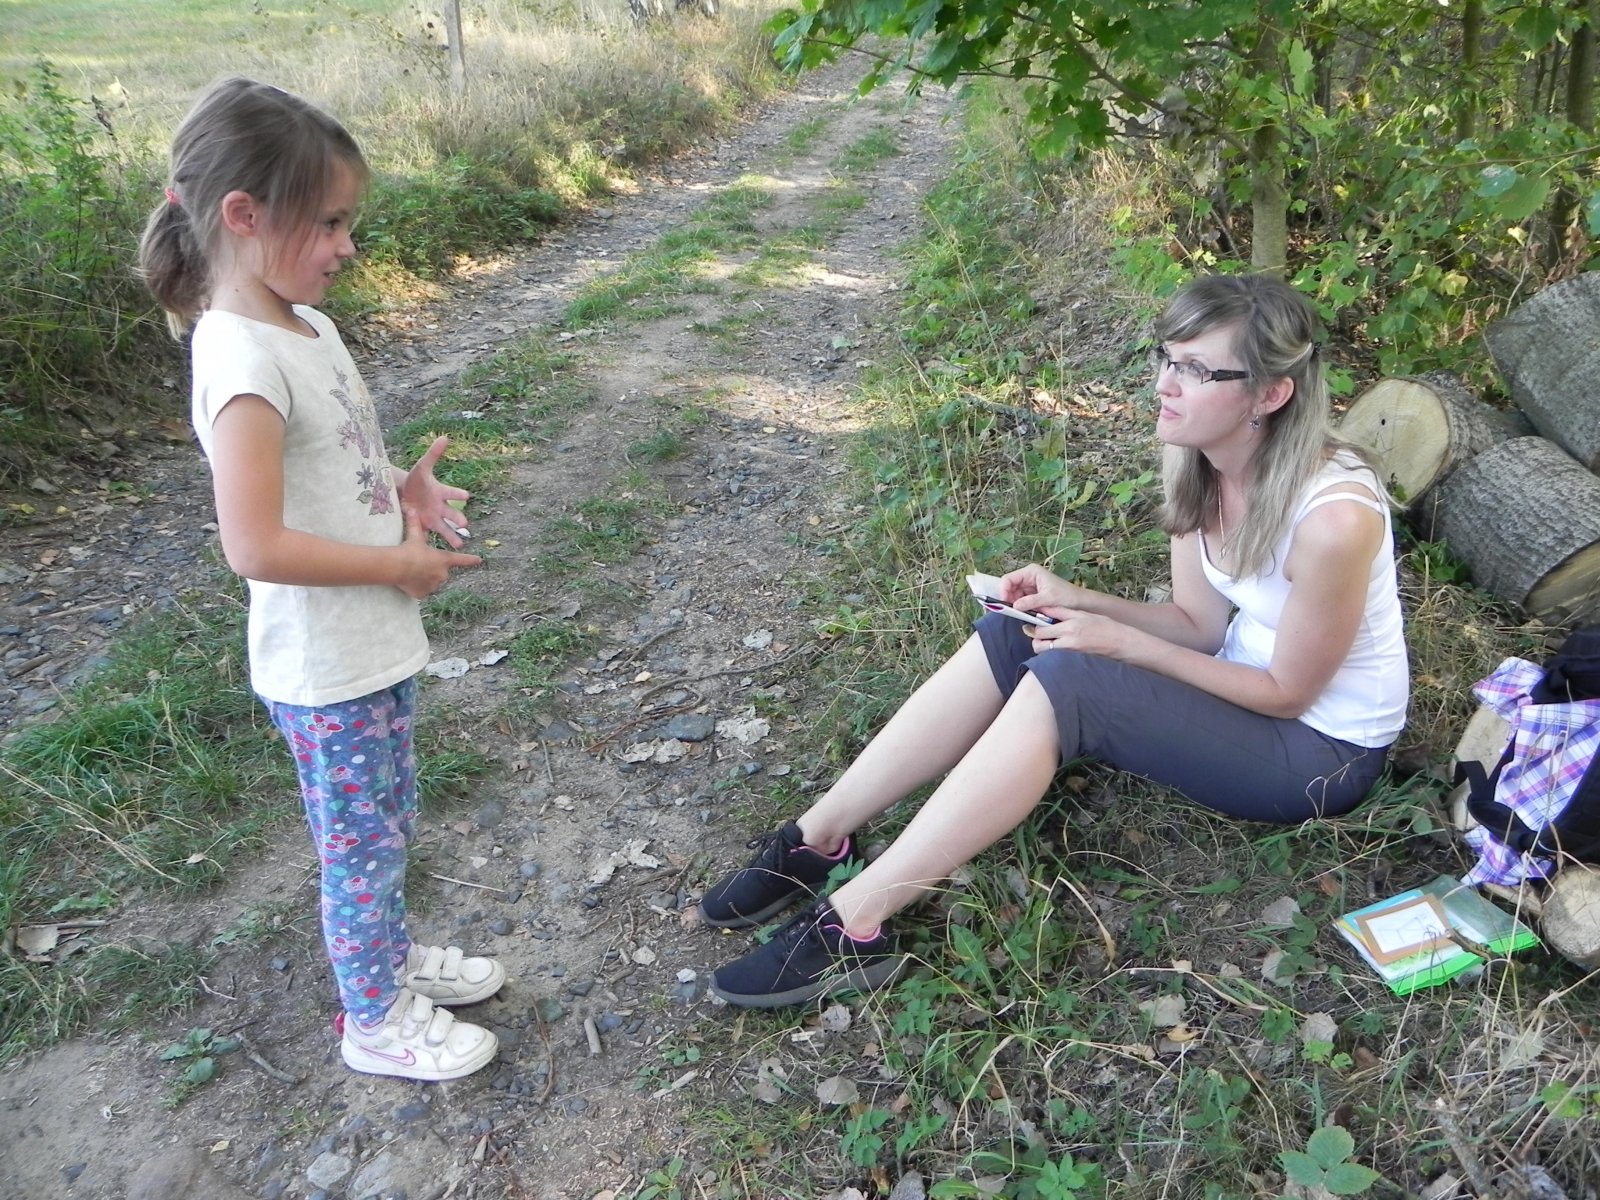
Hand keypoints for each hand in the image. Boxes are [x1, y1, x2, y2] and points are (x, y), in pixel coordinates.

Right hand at [394, 505, 480, 598]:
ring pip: (433, 582)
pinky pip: (423, 591)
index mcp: (444, 560)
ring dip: (427, 578)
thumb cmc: (408, 550)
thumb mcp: (414, 537)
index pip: (461, 559)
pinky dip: (419, 587)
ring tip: (414, 572)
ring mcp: (434, 585)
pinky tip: (410, 582)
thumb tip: (412, 509)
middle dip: (434, 568)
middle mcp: (442, 574)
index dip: (470, 559)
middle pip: (442, 572)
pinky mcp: (424, 594)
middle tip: (421, 563)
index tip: (479, 560)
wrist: (396, 567)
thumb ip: (415, 525)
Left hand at [397, 435, 472, 549]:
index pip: (452, 492)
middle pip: (451, 513)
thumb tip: (445, 437)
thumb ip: (434, 454)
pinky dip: (434, 541)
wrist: (403, 491)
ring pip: (444, 528)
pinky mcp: (424, 525)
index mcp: (441, 492)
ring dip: (452, 536)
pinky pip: (430, 534)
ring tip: (459, 545)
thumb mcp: (423, 466)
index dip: (458, 494)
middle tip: (463, 524)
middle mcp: (440, 506)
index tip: (465, 495)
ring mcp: (433, 517)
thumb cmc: (416, 479)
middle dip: (457, 518)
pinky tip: (438, 551)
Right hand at [1000, 562, 1082, 613]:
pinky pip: (1019, 600)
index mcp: (1031, 572)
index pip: (1009, 579)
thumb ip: (1031, 601)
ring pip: (1013, 595)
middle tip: (1009, 611)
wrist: (1078, 602)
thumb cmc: (1066, 596)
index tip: (1004, 603)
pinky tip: (1022, 613)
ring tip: (1018, 613)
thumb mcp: (1048, 598)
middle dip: (1008, 598)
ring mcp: (1029, 585)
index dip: (1003, 590)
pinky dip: (1019, 607)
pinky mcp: (1031, 594)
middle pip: (1009, 587)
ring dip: (1013, 604)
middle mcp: (1028, 577)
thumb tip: (1015, 606)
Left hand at [1024, 609, 1132, 659]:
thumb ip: (1063, 612)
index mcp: (1071, 622)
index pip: (1045, 617)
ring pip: (1043, 647)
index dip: (1034, 616)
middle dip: (1033, 632)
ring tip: (1044, 638)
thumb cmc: (1104, 626)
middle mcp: (1068, 635)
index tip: (1030, 615)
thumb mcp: (1083, 614)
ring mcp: (1069, 647)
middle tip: (1033, 628)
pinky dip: (1049, 648)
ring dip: (1039, 643)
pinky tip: (1054, 643)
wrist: (1119, 642)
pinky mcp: (1071, 655)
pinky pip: (1053, 652)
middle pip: (1038, 634)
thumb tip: (1045, 609)